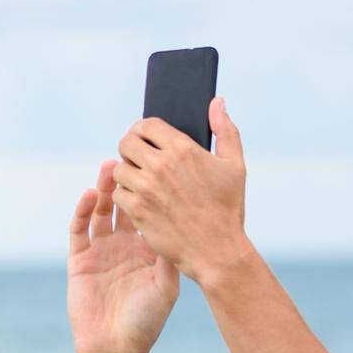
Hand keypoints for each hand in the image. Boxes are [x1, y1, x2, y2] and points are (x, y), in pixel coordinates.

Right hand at [67, 160, 180, 352]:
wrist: (116, 348)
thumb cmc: (146, 321)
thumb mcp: (166, 285)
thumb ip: (169, 253)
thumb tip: (182, 219)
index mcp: (146, 250)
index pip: (149, 211)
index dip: (153, 189)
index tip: (160, 166)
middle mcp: (123, 246)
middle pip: (125, 204)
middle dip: (129, 181)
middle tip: (134, 157)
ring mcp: (101, 251)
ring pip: (102, 211)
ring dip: (106, 188)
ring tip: (112, 166)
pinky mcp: (80, 259)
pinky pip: (80, 229)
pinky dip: (84, 210)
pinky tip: (91, 193)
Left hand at [112, 97, 248, 281]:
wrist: (217, 251)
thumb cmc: (227, 209)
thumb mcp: (234, 166)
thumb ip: (225, 130)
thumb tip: (217, 102)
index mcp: (183, 149)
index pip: (147, 125)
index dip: (142, 129)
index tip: (144, 138)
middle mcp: (161, 165)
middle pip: (126, 143)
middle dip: (130, 148)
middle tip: (137, 159)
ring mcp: (146, 188)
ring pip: (119, 169)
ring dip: (127, 174)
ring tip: (139, 182)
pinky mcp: (137, 210)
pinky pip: (118, 194)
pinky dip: (125, 197)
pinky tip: (139, 201)